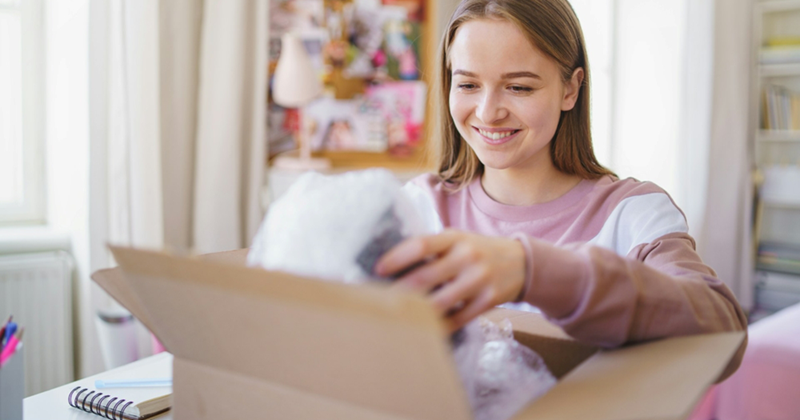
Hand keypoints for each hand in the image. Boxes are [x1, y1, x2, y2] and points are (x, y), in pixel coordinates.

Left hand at [375, 229, 526, 331]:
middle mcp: (468, 256)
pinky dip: (440, 325)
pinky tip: (425, 326)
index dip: (397, 257)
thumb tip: (392, 265)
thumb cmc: (476, 250)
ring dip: (418, 311)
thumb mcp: (457, 240)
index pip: (421, 245)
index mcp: (455, 237)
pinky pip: (458, 318)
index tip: (379, 269)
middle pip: (427, 276)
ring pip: (441, 302)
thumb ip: (432, 249)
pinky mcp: (489, 300)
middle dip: (401, 290)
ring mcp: (480, 279)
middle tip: (382, 300)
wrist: (521, 263)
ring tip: (400, 315)